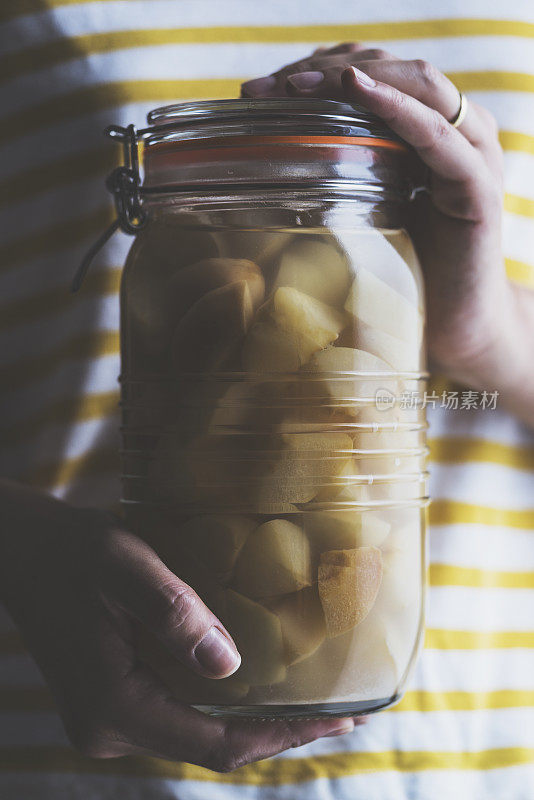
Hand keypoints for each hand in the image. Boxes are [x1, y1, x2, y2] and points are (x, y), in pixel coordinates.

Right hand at [0, 481, 357, 771]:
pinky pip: (182, 713)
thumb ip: (175, 614)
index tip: (341, 716)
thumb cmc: (72, 550)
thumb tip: (232, 665)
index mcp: (115, 706)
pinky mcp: (114, 704)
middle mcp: (111, 730)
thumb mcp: (125, 565)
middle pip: (213, 745)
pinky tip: (260, 684)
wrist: (25, 552)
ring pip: (199, 731)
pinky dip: (225, 704)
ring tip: (314, 699)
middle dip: (280, 730)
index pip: (217, 741)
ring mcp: (110, 722)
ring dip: (256, 718)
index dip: (283, 733)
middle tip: (345, 708)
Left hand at [242, 45, 533, 426]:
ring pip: (418, 87)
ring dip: (355, 78)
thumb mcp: (363, 219)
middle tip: (265, 89)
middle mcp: (452, 134)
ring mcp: (470, 156)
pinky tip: (357, 92)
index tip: (257, 91)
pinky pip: (438, 137)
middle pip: (392, 71)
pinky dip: (398, 109)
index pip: (374, 76)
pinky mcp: (476, 189)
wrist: (455, 332)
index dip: (318, 70)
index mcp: (423, 135)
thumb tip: (260, 174)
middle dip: (325, 69)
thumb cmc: (405, 278)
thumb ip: (337, 184)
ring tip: (297, 86)